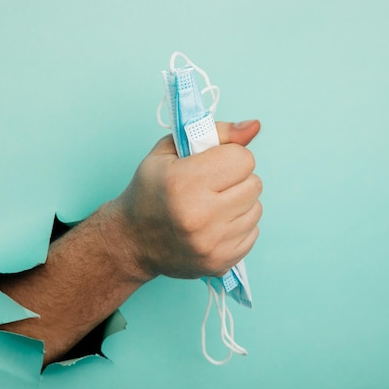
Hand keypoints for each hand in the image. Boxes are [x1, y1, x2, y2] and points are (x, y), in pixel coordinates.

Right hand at [115, 120, 261, 280]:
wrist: (132, 240)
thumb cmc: (150, 190)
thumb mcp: (170, 150)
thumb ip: (215, 132)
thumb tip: (254, 126)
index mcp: (184, 182)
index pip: (243, 159)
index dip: (230, 157)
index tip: (213, 165)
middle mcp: (199, 216)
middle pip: (254, 184)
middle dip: (237, 180)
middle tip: (212, 186)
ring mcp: (211, 243)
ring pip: (256, 209)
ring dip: (240, 204)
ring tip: (213, 206)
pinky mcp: (220, 262)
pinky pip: (253, 233)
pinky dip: (238, 226)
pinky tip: (215, 225)